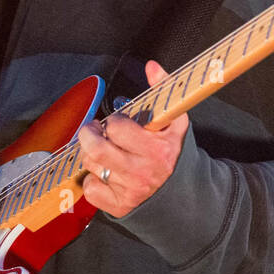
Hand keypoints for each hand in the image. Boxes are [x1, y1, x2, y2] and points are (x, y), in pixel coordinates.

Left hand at [77, 60, 189, 216]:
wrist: (183, 194)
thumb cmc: (174, 153)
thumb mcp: (175, 122)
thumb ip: (163, 90)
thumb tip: (152, 66)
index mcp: (156, 149)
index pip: (117, 128)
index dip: (114, 121)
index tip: (118, 123)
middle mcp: (141, 172)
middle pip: (96, 149)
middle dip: (90, 135)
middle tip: (95, 131)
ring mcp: (129, 191)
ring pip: (91, 166)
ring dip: (91, 155)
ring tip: (103, 151)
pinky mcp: (118, 207)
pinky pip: (90, 189)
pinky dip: (92, 180)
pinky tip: (105, 174)